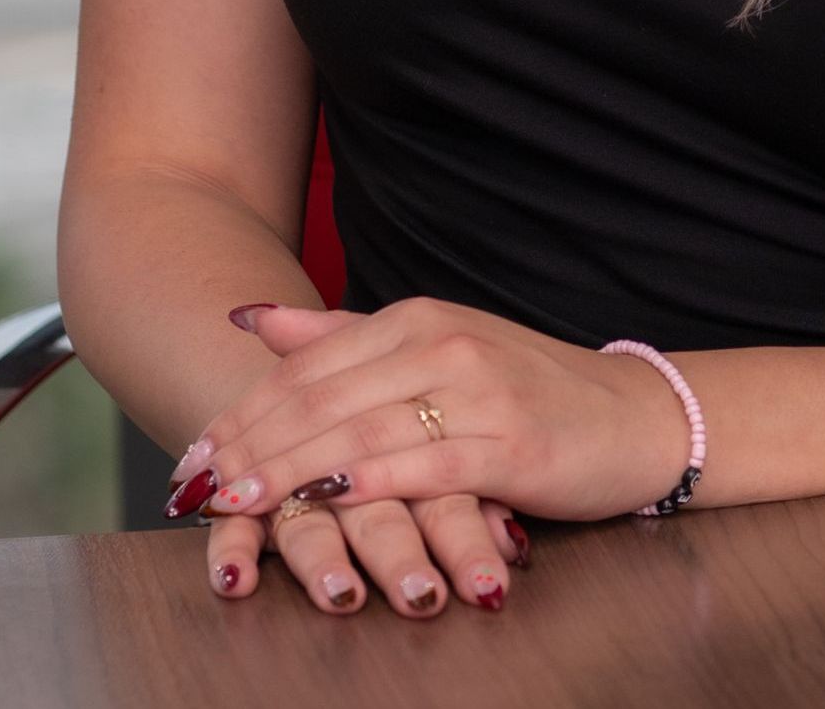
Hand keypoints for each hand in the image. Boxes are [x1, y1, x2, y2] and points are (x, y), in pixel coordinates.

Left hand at [171, 309, 528, 615]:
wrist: (633, 415)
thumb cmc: (528, 388)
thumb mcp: (434, 349)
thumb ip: (340, 337)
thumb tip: (252, 319)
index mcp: (419, 320)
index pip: (309, 365)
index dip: (245, 411)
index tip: (191, 453)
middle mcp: (444, 344)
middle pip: (324, 398)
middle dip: (251, 446)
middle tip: (192, 485)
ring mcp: (479, 391)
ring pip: (363, 431)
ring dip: (291, 471)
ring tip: (236, 502)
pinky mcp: (511, 443)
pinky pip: (426, 466)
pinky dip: (371, 484)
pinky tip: (328, 504)